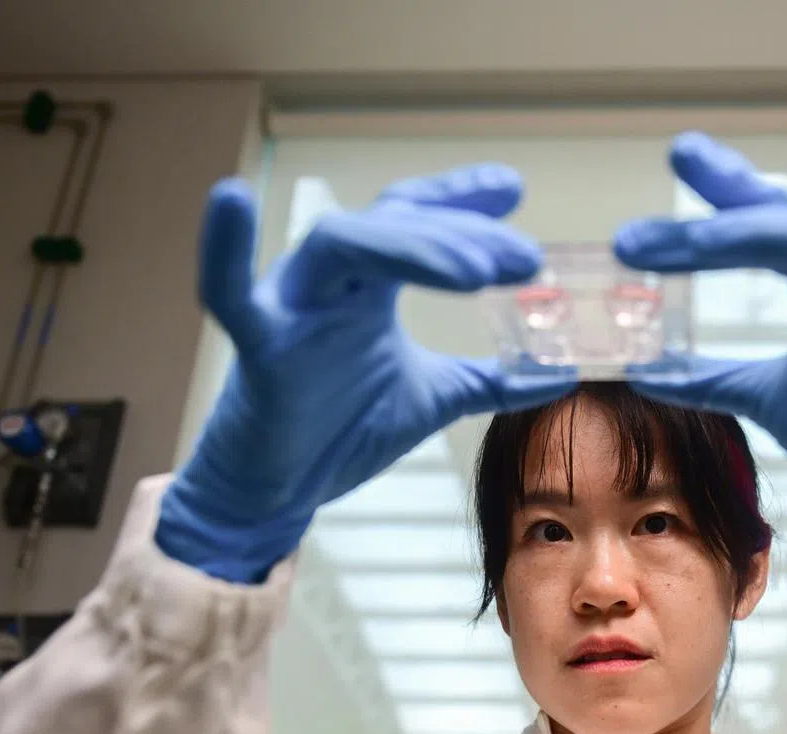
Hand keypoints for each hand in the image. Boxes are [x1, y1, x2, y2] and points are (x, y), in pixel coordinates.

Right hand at [157, 165, 575, 582]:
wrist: (282, 491)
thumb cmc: (343, 433)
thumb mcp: (435, 398)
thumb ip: (493, 381)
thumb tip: (563, 373)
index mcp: (372, 290)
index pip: (419, 222)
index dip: (462, 201)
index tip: (514, 190)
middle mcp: (334, 284)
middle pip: (397, 226)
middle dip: (464, 236)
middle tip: (527, 257)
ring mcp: (294, 308)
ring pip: (342, 244)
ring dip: (411, 247)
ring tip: (477, 270)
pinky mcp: (258, 346)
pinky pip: (229, 293)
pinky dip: (223, 251)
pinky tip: (232, 199)